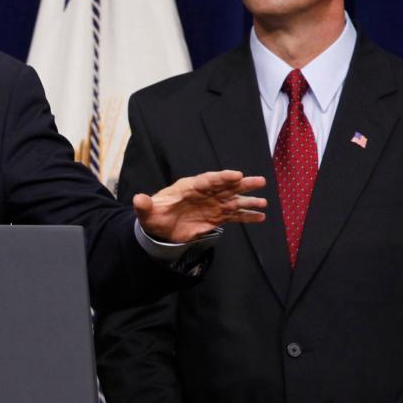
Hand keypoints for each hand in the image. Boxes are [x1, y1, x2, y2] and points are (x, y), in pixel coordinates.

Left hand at [133, 170, 266, 242]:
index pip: (208, 180)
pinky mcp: (216, 217)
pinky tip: (260, 217)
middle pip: (225, 186)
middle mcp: (204, 194)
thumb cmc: (154, 215)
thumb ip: (144, 205)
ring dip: (248, 201)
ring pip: (233, 201)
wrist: (159, 227)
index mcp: (188, 187)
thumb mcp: (146, 212)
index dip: (222, 177)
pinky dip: (247, 216)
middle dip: (241, 184)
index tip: (236, 175)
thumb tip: (137, 199)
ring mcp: (212, 205)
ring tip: (264, 202)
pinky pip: (234, 215)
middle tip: (259, 181)